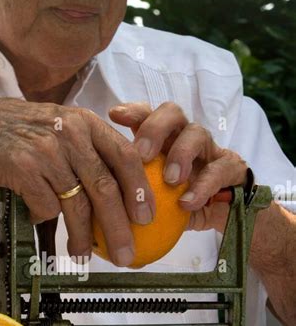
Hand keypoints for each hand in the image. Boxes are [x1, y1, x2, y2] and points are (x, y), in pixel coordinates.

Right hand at [0, 97, 155, 265]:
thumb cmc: (15, 133)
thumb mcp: (58, 127)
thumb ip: (88, 150)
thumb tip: (119, 193)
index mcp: (84, 122)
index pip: (125, 156)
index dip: (139, 190)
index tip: (147, 217)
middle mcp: (69, 133)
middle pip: (105, 187)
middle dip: (119, 227)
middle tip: (126, 253)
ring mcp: (46, 150)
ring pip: (76, 204)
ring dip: (83, 237)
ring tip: (84, 257)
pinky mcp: (23, 168)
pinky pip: (46, 207)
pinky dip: (44, 219)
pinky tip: (36, 218)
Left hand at [109, 102, 248, 232]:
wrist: (224, 214)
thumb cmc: (179, 204)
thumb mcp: (151, 200)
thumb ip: (129, 198)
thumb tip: (92, 213)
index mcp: (163, 140)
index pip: (147, 115)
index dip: (133, 111)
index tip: (113, 115)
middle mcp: (184, 136)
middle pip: (172, 112)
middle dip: (155, 127)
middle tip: (142, 153)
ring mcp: (210, 149)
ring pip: (197, 133)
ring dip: (181, 154)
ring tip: (170, 179)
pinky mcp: (232, 167)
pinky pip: (219, 170)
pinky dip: (201, 186)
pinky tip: (186, 202)